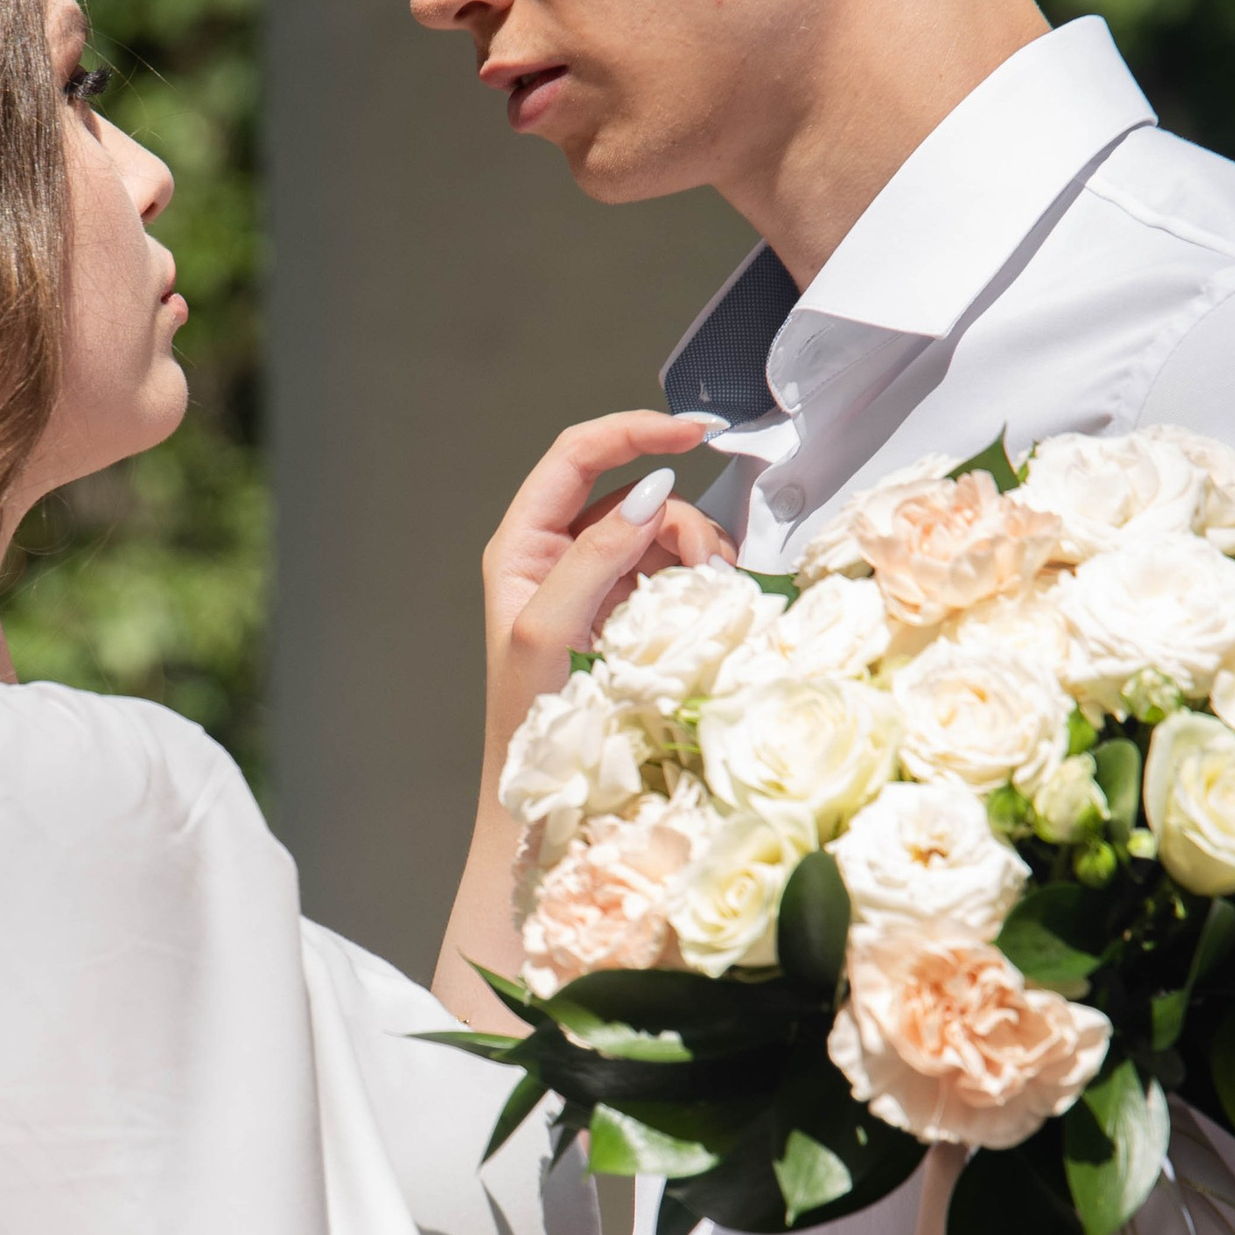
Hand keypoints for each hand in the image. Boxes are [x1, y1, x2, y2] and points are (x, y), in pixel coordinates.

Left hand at [435, 407, 727, 1017]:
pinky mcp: (626, 620)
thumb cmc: (530, 725)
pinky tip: (708, 610)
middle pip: (632, 493)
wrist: (539, 804)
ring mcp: (594, 588)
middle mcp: (555, 557)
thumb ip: (594, 557)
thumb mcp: (549, 631)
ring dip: (695, 553)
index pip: (576, 455)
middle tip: (712, 565)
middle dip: (681, 515)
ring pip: (661, 535)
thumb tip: (648, 493)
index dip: (633, 429)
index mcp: (521, 547)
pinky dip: (697, 582)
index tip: (697, 432)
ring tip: (712, 598)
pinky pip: (672, 576)